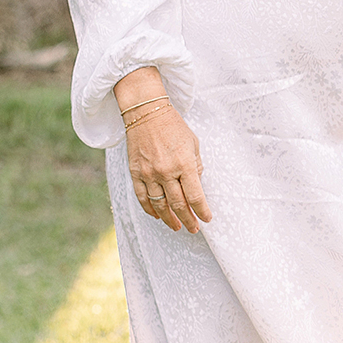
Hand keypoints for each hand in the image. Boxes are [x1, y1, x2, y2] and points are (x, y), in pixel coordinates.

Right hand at [125, 104, 212, 233]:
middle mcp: (166, 171)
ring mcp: (149, 173)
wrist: (146, 113)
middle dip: (188, 220)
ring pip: (159, 205)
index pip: (195, 196)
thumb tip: (196, 186)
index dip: (202, 211)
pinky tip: (157, 215)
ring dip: (169, 219)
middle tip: (193, 228)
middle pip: (178, 205)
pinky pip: (142, 197)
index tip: (207, 219)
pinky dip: (149, 209)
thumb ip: (195, 166)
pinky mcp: (135, 172)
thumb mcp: (193, 144)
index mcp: (184, 163)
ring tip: (176, 226)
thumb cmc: (173, 127)